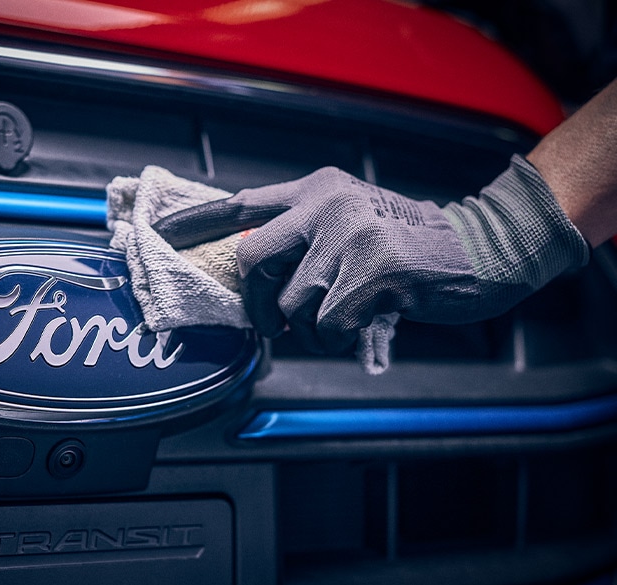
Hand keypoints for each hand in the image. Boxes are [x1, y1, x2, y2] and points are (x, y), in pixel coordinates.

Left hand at [154, 156, 588, 353]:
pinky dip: (336, 337)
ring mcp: (349, 234)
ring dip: (309, 329)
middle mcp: (326, 204)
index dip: (197, 221)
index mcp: (317, 190)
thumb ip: (304, 237)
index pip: (243, 204)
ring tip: (339, 321)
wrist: (481, 250)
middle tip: (276, 323)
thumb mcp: (351, 222)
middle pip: (252, 259)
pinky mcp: (373, 269)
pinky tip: (361, 323)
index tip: (160, 234)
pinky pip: (325, 323)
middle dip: (256, 303)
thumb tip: (253, 276)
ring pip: (290, 303)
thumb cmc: (410, 246)